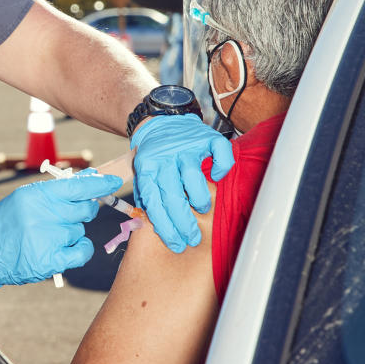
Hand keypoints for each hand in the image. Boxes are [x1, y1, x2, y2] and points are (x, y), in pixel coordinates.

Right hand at [0, 170, 122, 289]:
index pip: (78, 186)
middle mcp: (42, 215)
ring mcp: (47, 239)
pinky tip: (66, 249)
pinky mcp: (50, 261)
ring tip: (46, 236)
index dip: (100, 184)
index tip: (114, 181)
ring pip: (80, 231)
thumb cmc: (9, 221)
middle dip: (81, 213)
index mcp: (37, 195)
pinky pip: (82, 251)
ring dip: (71, 233)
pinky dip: (80, 249)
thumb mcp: (26, 198)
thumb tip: (92, 180)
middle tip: (63, 217)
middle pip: (84, 210)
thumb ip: (57, 191)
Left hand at [130, 113, 233, 252]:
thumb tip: (151, 226)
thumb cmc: (155, 156)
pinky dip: (221, 167)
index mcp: (147, 168)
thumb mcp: (143, 174)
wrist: (161, 121)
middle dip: (184, 223)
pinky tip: (217, 176)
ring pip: (193, 177)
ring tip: (202, 209)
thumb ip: (147, 197)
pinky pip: (219, 154)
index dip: (165, 226)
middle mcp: (165, 157)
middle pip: (173, 195)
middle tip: (192, 238)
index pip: (153, 202)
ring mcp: (186, 147)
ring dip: (199, 199)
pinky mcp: (206, 137)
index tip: (175, 243)